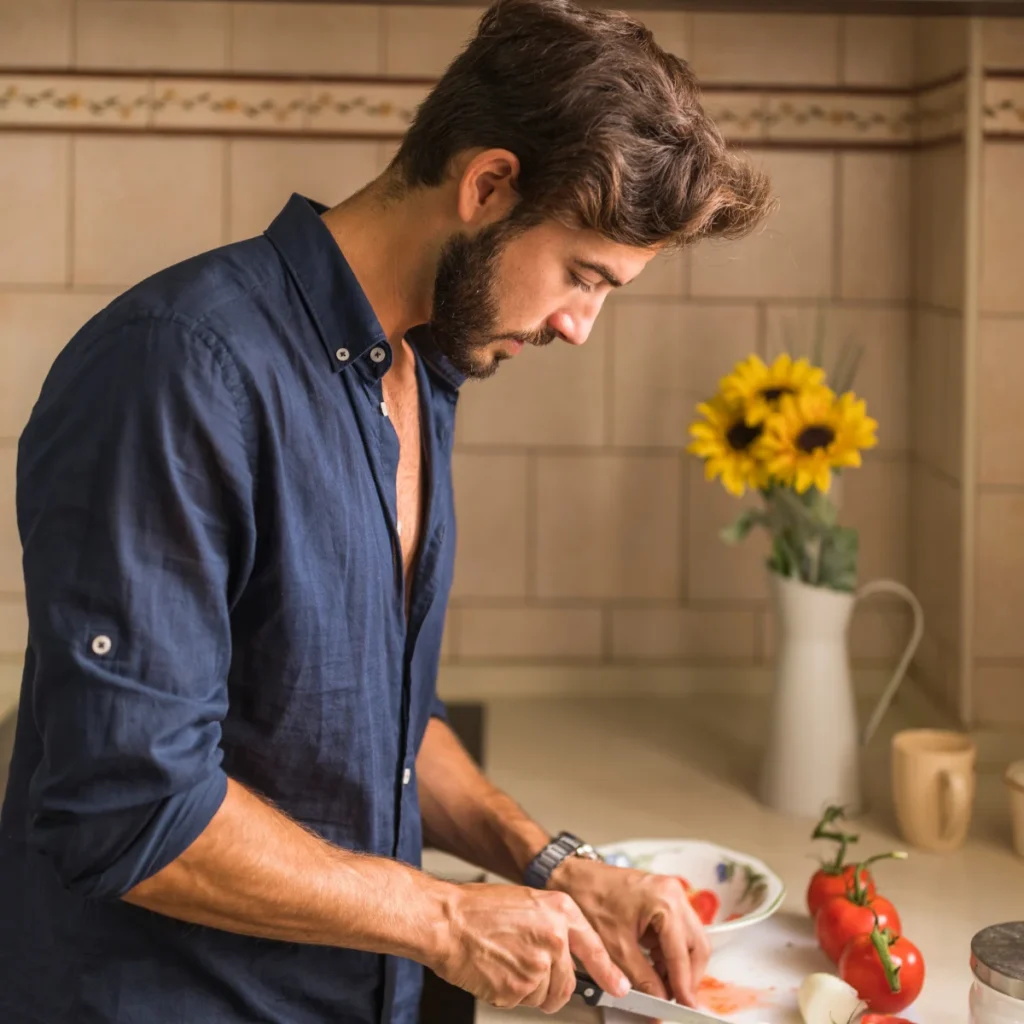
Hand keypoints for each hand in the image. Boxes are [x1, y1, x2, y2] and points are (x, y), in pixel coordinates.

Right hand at [431, 881, 629, 1012]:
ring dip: (526, 989)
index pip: (593, 947)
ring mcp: (538, 965)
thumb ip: (552, 925)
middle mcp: (554, 937)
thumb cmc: (477, 909)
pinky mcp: (519, 988)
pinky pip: (522, 1002)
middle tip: (524, 970)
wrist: (446, 920)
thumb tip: (567, 953)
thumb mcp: (526, 902)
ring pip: (544, 996)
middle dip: (551, 985)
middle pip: (568, 982)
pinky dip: (508, 994)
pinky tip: (495, 971)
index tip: (620, 987)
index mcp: (559, 911)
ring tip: (504, 963)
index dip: (609, 972)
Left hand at [550, 858, 711, 1006]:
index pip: (682, 953)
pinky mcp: (664, 899)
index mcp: (665, 901)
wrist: (573, 877)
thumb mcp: (616, 946)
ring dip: (679, 965)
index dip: (684, 984)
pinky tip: (657, 967)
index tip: (685, 1006)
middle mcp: (673, 894)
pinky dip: (670, 952)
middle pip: (696, 944)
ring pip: (690, 939)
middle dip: (688, 975)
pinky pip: (678, 931)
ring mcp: (670, 894)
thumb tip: (659, 1000)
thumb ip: (642, 978)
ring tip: (663, 985)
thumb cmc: (590, 899)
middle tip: (677, 999)